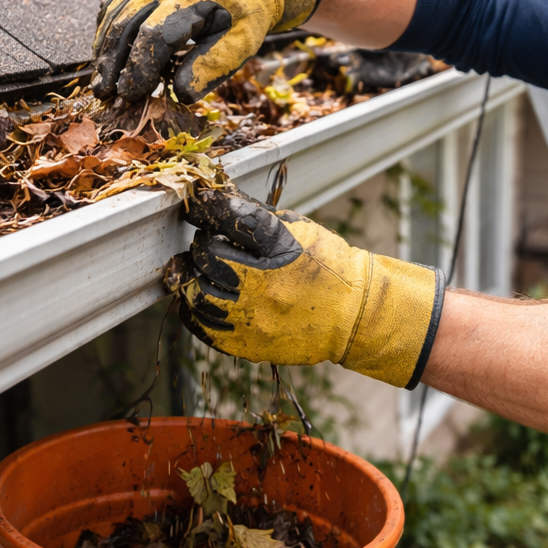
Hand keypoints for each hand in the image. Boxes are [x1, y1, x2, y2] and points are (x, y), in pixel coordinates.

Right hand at [91, 0, 320, 102]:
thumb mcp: (241, 43)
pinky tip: (105, 54)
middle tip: (104, 95)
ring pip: (115, 14)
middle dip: (113, 64)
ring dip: (104, 50)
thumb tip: (179, 95)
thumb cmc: (247, 15)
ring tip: (100, 81)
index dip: (138, 68)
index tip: (129, 95)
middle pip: (126, 25)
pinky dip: (107, 30)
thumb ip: (211, 66)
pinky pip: (116, 3)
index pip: (155, 36)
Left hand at [173, 186, 442, 388]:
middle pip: (208, 255)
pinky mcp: (246, 344)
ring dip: (194, 275)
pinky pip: (201, 326)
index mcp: (281, 249)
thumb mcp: (300, 230)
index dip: (208, 207)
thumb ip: (258, 218)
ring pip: (197, 292)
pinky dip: (194, 307)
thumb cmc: (327, 267)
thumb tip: (218, 203)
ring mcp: (253, 319)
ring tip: (203, 269)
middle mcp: (264, 285)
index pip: (233, 219)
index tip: (198, 205)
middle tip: (211, 243)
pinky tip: (202, 295)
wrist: (352, 316)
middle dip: (203, 244)